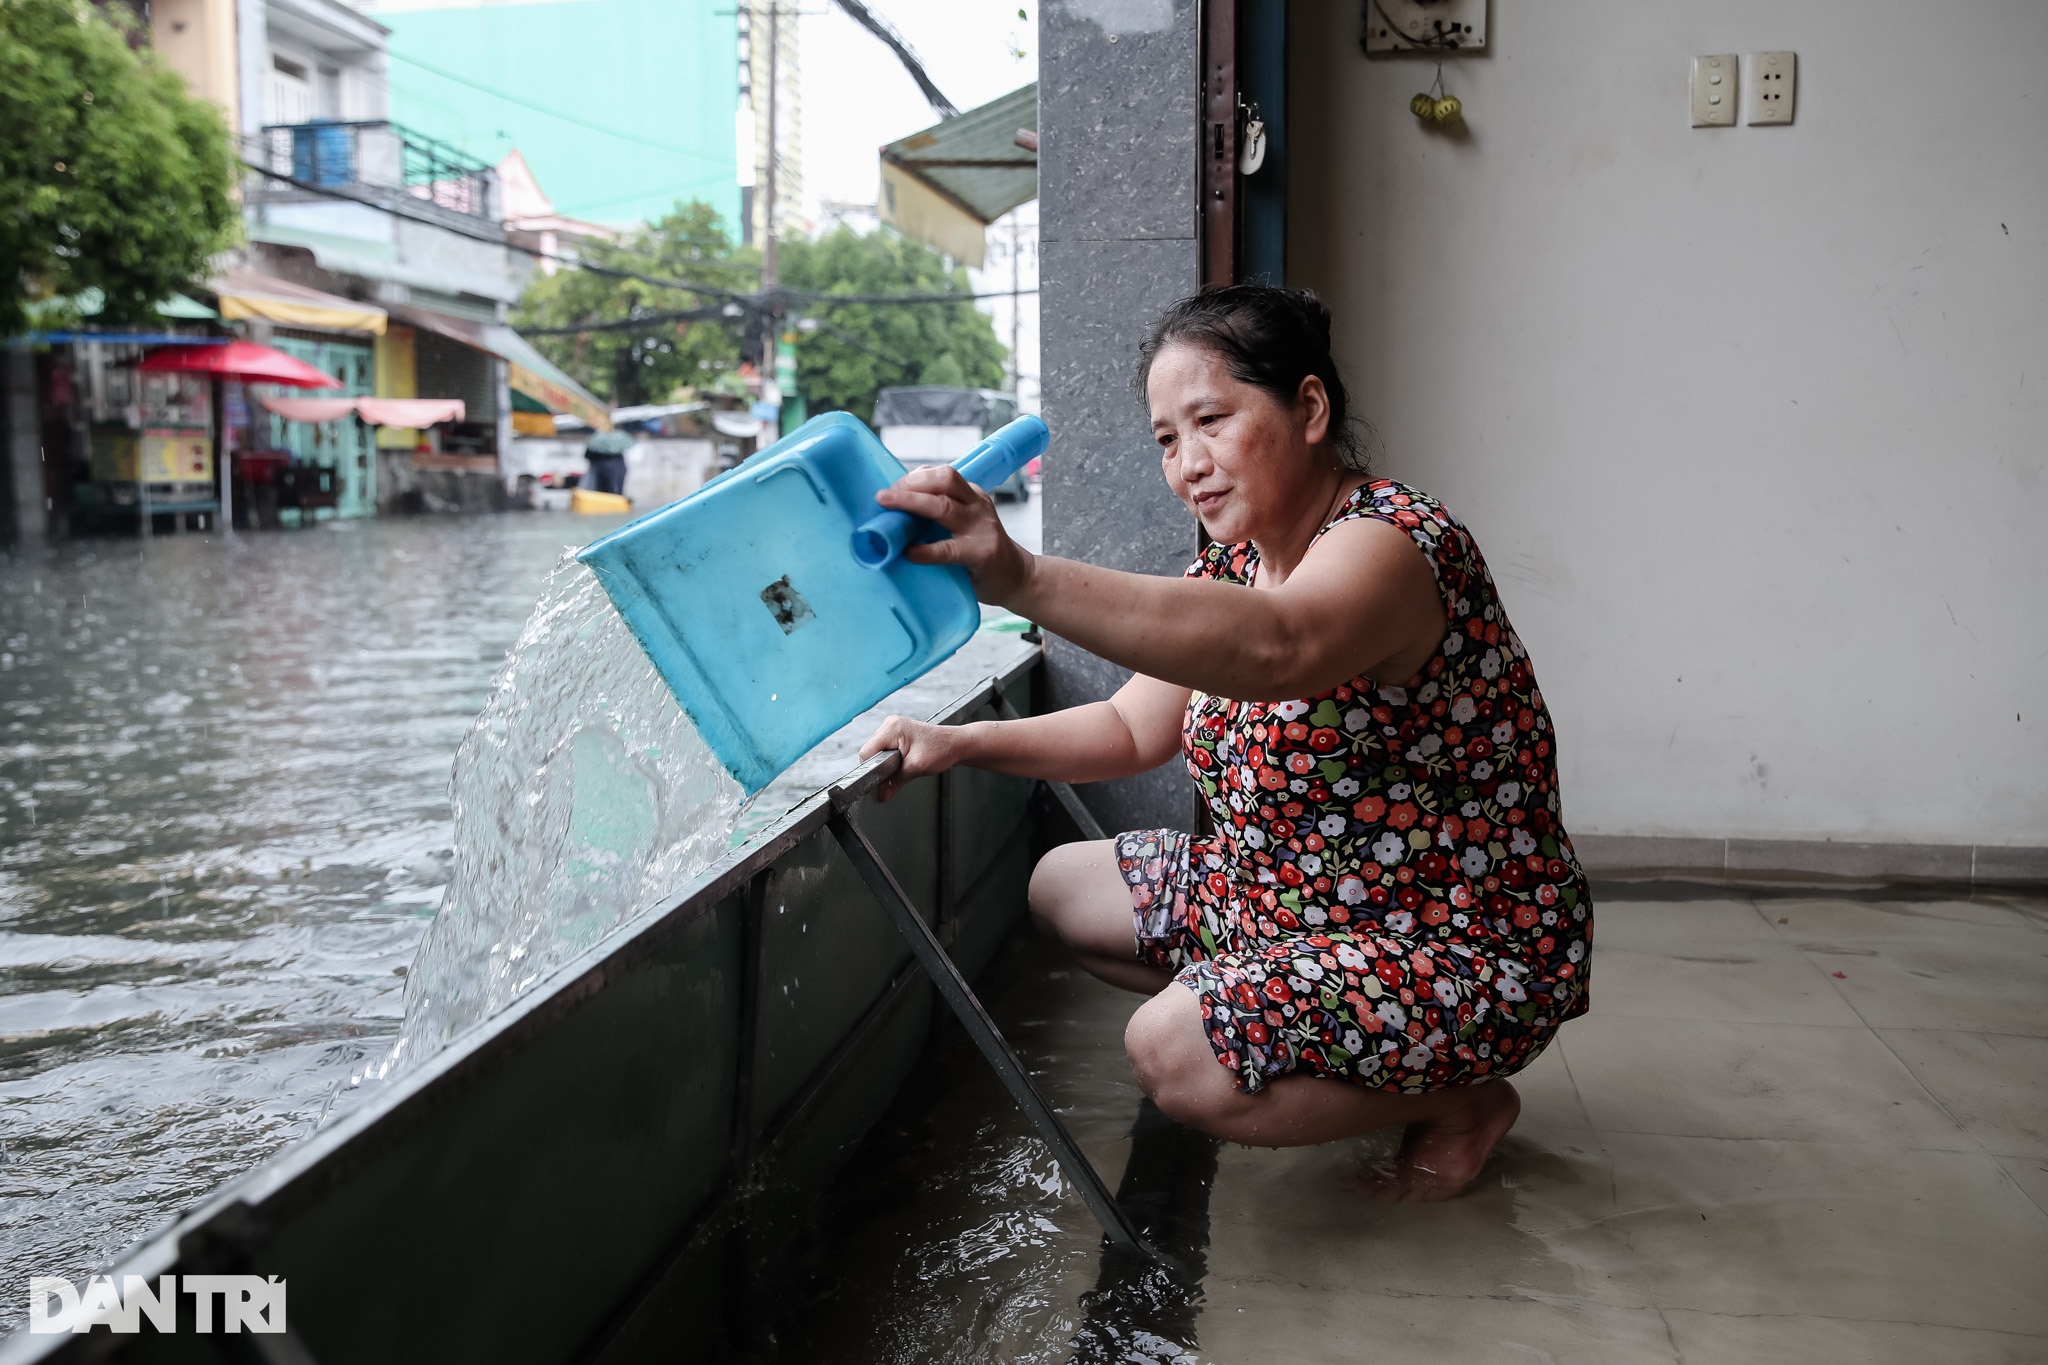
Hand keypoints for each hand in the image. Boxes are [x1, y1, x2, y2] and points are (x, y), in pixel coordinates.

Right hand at [859, 715, 960, 801]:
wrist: (957, 744)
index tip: (884, 777)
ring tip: (906, 763)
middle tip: (902, 769)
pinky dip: (892, 758)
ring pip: (878, 752)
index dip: (872, 768)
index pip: (867, 752)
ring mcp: (893, 727)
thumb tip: (882, 794)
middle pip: (871, 752)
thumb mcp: (916, 768)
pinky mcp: (898, 733)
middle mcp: (890, 724)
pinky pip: (886, 749)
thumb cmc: (941, 750)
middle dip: (881, 765)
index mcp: (892, 728)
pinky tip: (905, 760)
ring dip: (888, 762)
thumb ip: (895, 781)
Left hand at [873, 464, 1034, 602]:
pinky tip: (911, 553)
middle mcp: (977, 505)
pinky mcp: (981, 552)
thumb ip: (938, 514)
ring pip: (944, 506)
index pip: (940, 474)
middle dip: (910, 484)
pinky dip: (927, 551)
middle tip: (883, 496)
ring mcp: (981, 527)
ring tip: (888, 508)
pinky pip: (950, 549)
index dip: (912, 478)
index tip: (890, 489)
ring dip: (912, 503)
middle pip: (944, 479)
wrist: (1016, 577)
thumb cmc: (979, 550)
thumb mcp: (963, 523)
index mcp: (971, 494)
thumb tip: (894, 512)